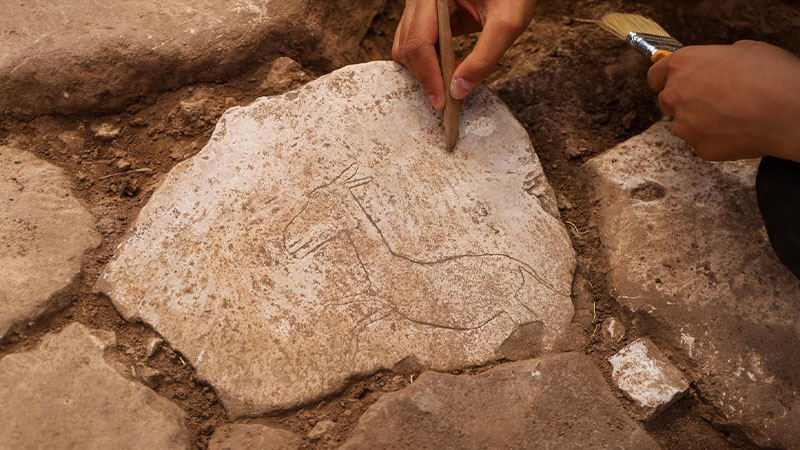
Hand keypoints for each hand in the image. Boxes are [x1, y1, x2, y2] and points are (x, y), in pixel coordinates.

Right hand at [392, 0, 535, 109]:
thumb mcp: (508, 23)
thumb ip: (485, 58)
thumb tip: (458, 91)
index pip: (419, 41)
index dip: (428, 75)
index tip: (442, 102)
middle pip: (408, 47)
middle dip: (427, 76)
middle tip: (452, 96)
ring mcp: (420, 6)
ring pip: (408, 48)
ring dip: (428, 70)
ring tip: (455, 78)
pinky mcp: (426, 16)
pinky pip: (417, 44)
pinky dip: (431, 62)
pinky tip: (452, 66)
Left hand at [648, 41, 799, 162]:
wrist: (786, 111)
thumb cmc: (770, 76)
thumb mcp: (744, 50)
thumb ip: (717, 59)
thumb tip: (717, 66)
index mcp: (682, 64)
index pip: (655, 74)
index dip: (664, 78)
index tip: (671, 81)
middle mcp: (675, 94)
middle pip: (668, 100)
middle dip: (684, 100)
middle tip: (712, 99)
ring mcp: (684, 124)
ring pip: (685, 124)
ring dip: (701, 121)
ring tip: (733, 114)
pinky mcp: (698, 147)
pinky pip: (702, 142)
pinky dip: (716, 138)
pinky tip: (738, 129)